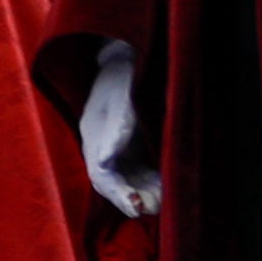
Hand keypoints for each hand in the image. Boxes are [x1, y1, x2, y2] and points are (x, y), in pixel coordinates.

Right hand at [79, 39, 160, 219]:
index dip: (118, 193)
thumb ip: (117, 126)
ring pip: (127, 178)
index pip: (100, 173)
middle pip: (112, 181)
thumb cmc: (129, 70)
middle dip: (131, 198)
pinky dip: (152, 180)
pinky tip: (167, 187)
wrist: (133, 53)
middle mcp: (102, 143)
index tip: (137, 206)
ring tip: (165, 200)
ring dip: (144, 192)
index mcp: (94, 131)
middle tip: (154, 208)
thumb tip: (107, 160)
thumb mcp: (123, 94)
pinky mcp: (132, 144)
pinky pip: (139, 169)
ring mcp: (116, 145)